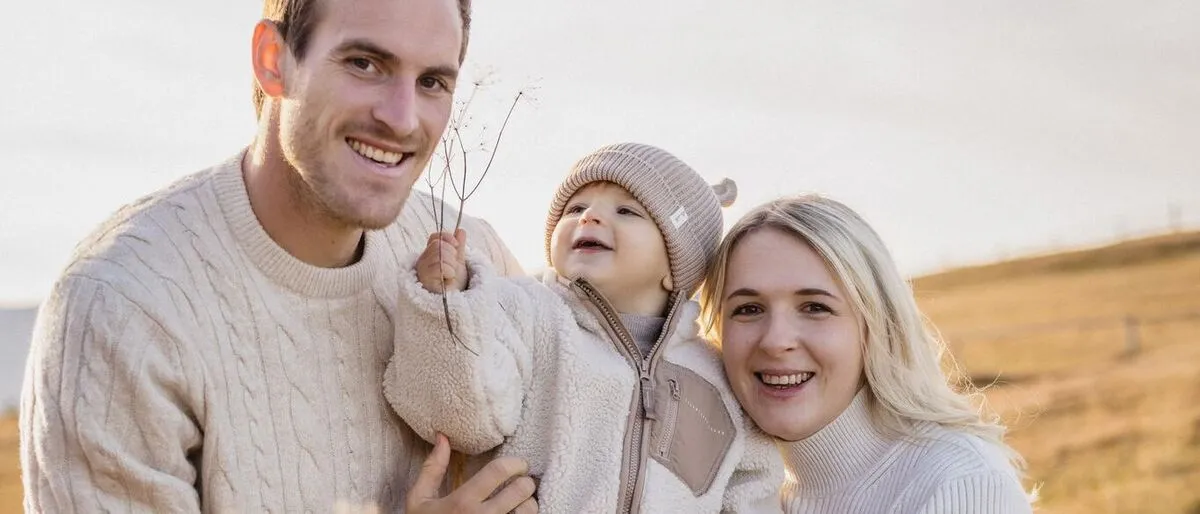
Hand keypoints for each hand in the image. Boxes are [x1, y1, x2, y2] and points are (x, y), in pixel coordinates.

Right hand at [406, 433, 537, 513]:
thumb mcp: (419, 500)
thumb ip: (432, 468)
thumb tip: (443, 437)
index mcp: (462, 502)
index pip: (499, 471)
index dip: (516, 463)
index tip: (519, 465)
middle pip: (521, 490)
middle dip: (526, 483)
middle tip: (523, 483)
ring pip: (530, 511)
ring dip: (529, 504)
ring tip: (521, 503)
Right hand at [416, 230, 468, 292]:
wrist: (456, 301)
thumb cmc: (455, 284)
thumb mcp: (459, 262)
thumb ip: (459, 247)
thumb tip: (460, 230)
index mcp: (430, 254)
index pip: (435, 237)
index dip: (447, 238)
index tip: (457, 245)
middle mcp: (423, 260)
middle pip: (437, 244)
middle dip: (451, 254)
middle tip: (453, 267)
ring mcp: (422, 270)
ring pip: (438, 253)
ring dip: (451, 264)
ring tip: (451, 274)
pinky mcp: (424, 280)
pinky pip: (439, 266)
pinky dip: (449, 271)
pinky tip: (448, 279)